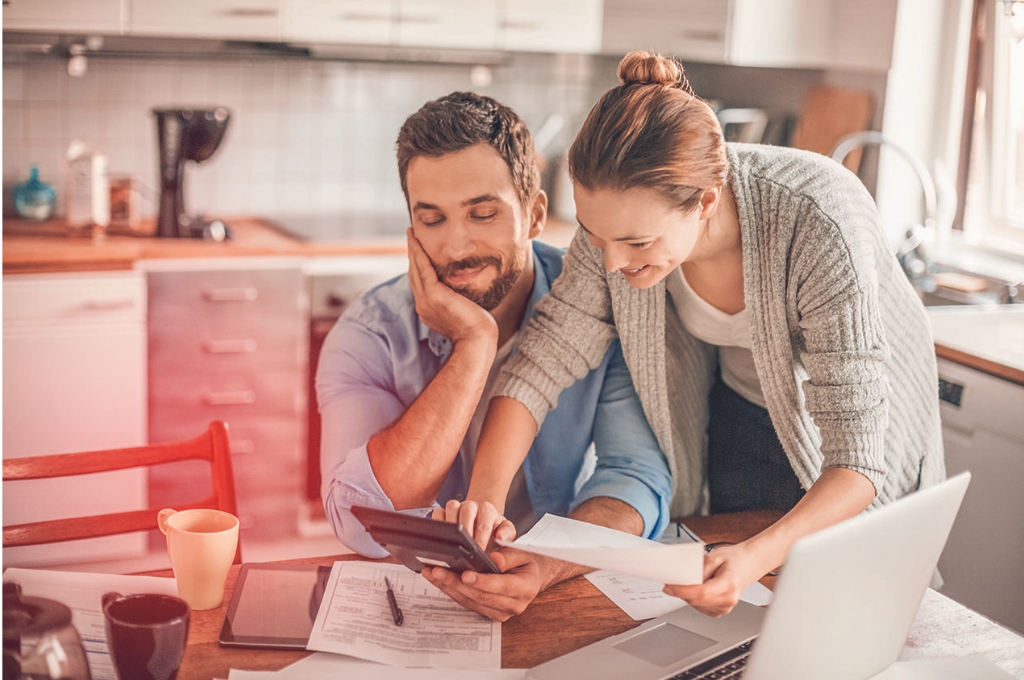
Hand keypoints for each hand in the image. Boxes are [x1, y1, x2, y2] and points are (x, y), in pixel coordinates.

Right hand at [406, 229, 496, 346]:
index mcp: (428, 309)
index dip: (417, 265)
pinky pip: (423, 268)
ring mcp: (425, 300)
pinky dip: (418, 253)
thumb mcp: (462, 311)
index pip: (419, 282)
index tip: (417, 251)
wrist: (477, 339)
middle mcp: (422, 304)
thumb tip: (462, 292)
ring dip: (412, 249)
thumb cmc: (476, 329)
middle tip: (411, 236)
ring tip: (411, 234)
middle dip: (412, 254)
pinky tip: (416, 241)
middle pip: (413, 273)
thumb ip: (456, 300)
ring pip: (415, 269)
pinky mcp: (433, 295)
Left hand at [422, 549, 556, 621]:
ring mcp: (501, 612)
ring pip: (470, 601)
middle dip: (456, 583)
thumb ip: (509, 556)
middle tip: (438, 571)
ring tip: (432, 573)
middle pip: (480, 596)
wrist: (533, 576)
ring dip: (448, 587)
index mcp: (525, 588)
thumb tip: (494, 559)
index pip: (501, 586)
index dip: (482, 581)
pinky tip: (439, 580)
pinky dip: (451, 591)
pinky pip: (468, 603)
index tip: (465, 574)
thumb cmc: (527, 563)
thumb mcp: (524, 553)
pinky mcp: (489, 613)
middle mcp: (513, 605)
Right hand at [433, 499, 515, 549]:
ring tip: (451, 542)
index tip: (479, 551)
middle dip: (466, 530)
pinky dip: (437, 523)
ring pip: (451, 507)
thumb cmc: (493, 528)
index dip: (481, 538)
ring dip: (451, 525)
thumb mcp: (506, 531)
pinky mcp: (444, 511)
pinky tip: (440, 537)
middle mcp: (471, 506)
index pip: (484, 523)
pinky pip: (438, 512)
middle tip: (465, 548)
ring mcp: (457, 507)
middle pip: (467, 511)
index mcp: (487, 510)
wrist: (483, 519)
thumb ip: (508, 534)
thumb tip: (501, 537)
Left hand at [662, 542, 766, 616]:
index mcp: (729, 585)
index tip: (668, 587)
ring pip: (696, 605)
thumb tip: (682, 579)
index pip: (701, 593)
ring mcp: (725, 608)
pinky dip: (694, 598)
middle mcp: (728, 600)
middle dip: (681, 591)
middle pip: (696, 600)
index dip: (682, 591)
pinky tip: (697, 588)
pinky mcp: (721, 611)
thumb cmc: (734, 559)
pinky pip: (700, 607)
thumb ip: (698, 568)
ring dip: (687, 595)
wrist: (748, 564)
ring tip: (692, 581)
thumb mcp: (714, 556)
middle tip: (672, 580)